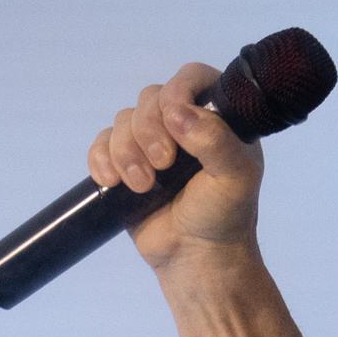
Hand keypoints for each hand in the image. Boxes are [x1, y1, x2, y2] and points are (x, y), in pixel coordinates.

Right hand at [86, 61, 264, 275]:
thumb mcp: (236, 178)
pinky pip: (101, 144)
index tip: (174, 118)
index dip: (178, 90)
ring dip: (126, 152)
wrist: (197, 259)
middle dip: (149, 130)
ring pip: (123, 121)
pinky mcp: (126, 164)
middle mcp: (184, 125)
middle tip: (163, 165)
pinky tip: (113, 181)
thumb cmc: (224, 218)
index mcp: (217, 120)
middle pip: (150, 98)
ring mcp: (152, 144)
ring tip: (143, 186)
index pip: (193, 77)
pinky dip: (102, 159)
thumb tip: (177, 112)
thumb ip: (216, 140)